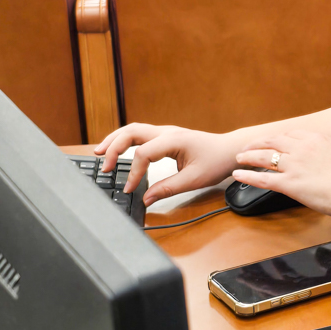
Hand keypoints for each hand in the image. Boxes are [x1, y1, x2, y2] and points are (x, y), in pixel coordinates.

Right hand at [95, 122, 237, 203]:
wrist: (230, 150)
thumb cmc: (217, 161)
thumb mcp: (194, 179)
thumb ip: (168, 189)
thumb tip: (146, 199)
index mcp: (173, 140)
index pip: (143, 154)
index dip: (134, 173)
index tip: (130, 189)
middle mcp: (167, 132)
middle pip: (131, 132)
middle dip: (113, 147)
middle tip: (103, 165)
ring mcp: (165, 132)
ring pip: (133, 130)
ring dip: (115, 140)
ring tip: (99, 153)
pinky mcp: (166, 137)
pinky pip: (140, 135)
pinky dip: (125, 141)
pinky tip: (117, 150)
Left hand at [234, 130, 330, 220]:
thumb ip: (326, 153)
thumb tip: (321, 159)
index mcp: (316, 139)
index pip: (289, 134)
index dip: (276, 139)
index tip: (270, 142)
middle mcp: (302, 148)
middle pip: (272, 142)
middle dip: (257, 144)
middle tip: (247, 147)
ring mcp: (294, 165)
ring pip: (263, 157)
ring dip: (248, 156)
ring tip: (239, 158)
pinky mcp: (290, 184)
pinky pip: (262, 178)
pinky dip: (247, 176)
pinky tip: (238, 175)